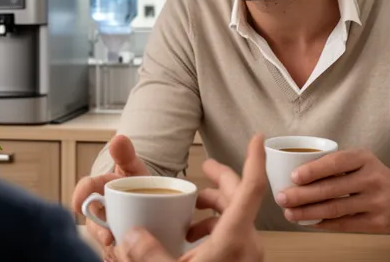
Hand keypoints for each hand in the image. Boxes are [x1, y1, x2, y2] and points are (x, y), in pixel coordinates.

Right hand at [72, 135, 150, 259]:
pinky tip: (125, 258)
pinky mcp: (115, 246)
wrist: (149, 200)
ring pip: (102, 242)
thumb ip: (126, 155)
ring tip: (122, 251)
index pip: (84, 191)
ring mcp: (105, 230)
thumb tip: (118, 138)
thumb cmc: (136, 183)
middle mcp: (98, 212)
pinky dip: (117, 257)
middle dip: (98, 232)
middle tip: (109, 237)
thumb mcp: (133, 168)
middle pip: (92, 223)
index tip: (78, 204)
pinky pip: (112, 254)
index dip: (79, 196)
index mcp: (99, 190)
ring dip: (110, 248)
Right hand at [113, 134, 266, 261]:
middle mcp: (248, 244)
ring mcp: (249, 256)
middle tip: (204, 168)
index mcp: (233, 239)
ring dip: (215, 208)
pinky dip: (216, 228)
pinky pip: (235, 236)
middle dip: (220, 181)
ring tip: (190, 213)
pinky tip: (193, 239)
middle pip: (240, 199)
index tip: (257, 138)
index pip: (251, 189)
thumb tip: (132, 233)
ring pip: (237, 218)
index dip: (254, 160)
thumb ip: (148, 252)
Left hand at [275, 148, 389, 233]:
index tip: (293, 176)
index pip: (336, 162)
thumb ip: (334, 164)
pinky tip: (309, 222)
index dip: (313, 170)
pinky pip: (344, 224)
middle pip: (332, 189)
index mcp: (365, 158)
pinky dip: (323, 223)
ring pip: (335, 208)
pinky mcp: (378, 222)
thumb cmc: (371, 177)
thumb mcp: (359, 161)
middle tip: (282, 198)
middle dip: (302, 195)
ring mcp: (377, 202)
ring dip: (308, 212)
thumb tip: (294, 172)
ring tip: (290, 213)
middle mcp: (373, 179)